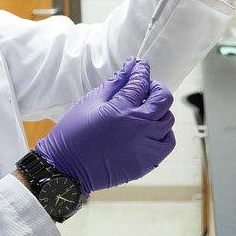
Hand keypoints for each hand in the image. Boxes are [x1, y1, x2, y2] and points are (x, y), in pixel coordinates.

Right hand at [35, 58, 175, 191]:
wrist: (67, 170)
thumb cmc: (73, 135)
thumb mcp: (90, 103)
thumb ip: (114, 83)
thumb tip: (130, 66)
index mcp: (121, 109)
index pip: (140, 82)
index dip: (142, 71)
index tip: (141, 66)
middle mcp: (139, 126)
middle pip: (163, 99)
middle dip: (156, 88)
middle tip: (146, 88)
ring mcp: (145, 145)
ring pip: (168, 120)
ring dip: (160, 111)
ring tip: (146, 111)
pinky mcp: (148, 161)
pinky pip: (168, 142)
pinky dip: (164, 133)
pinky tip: (150, 130)